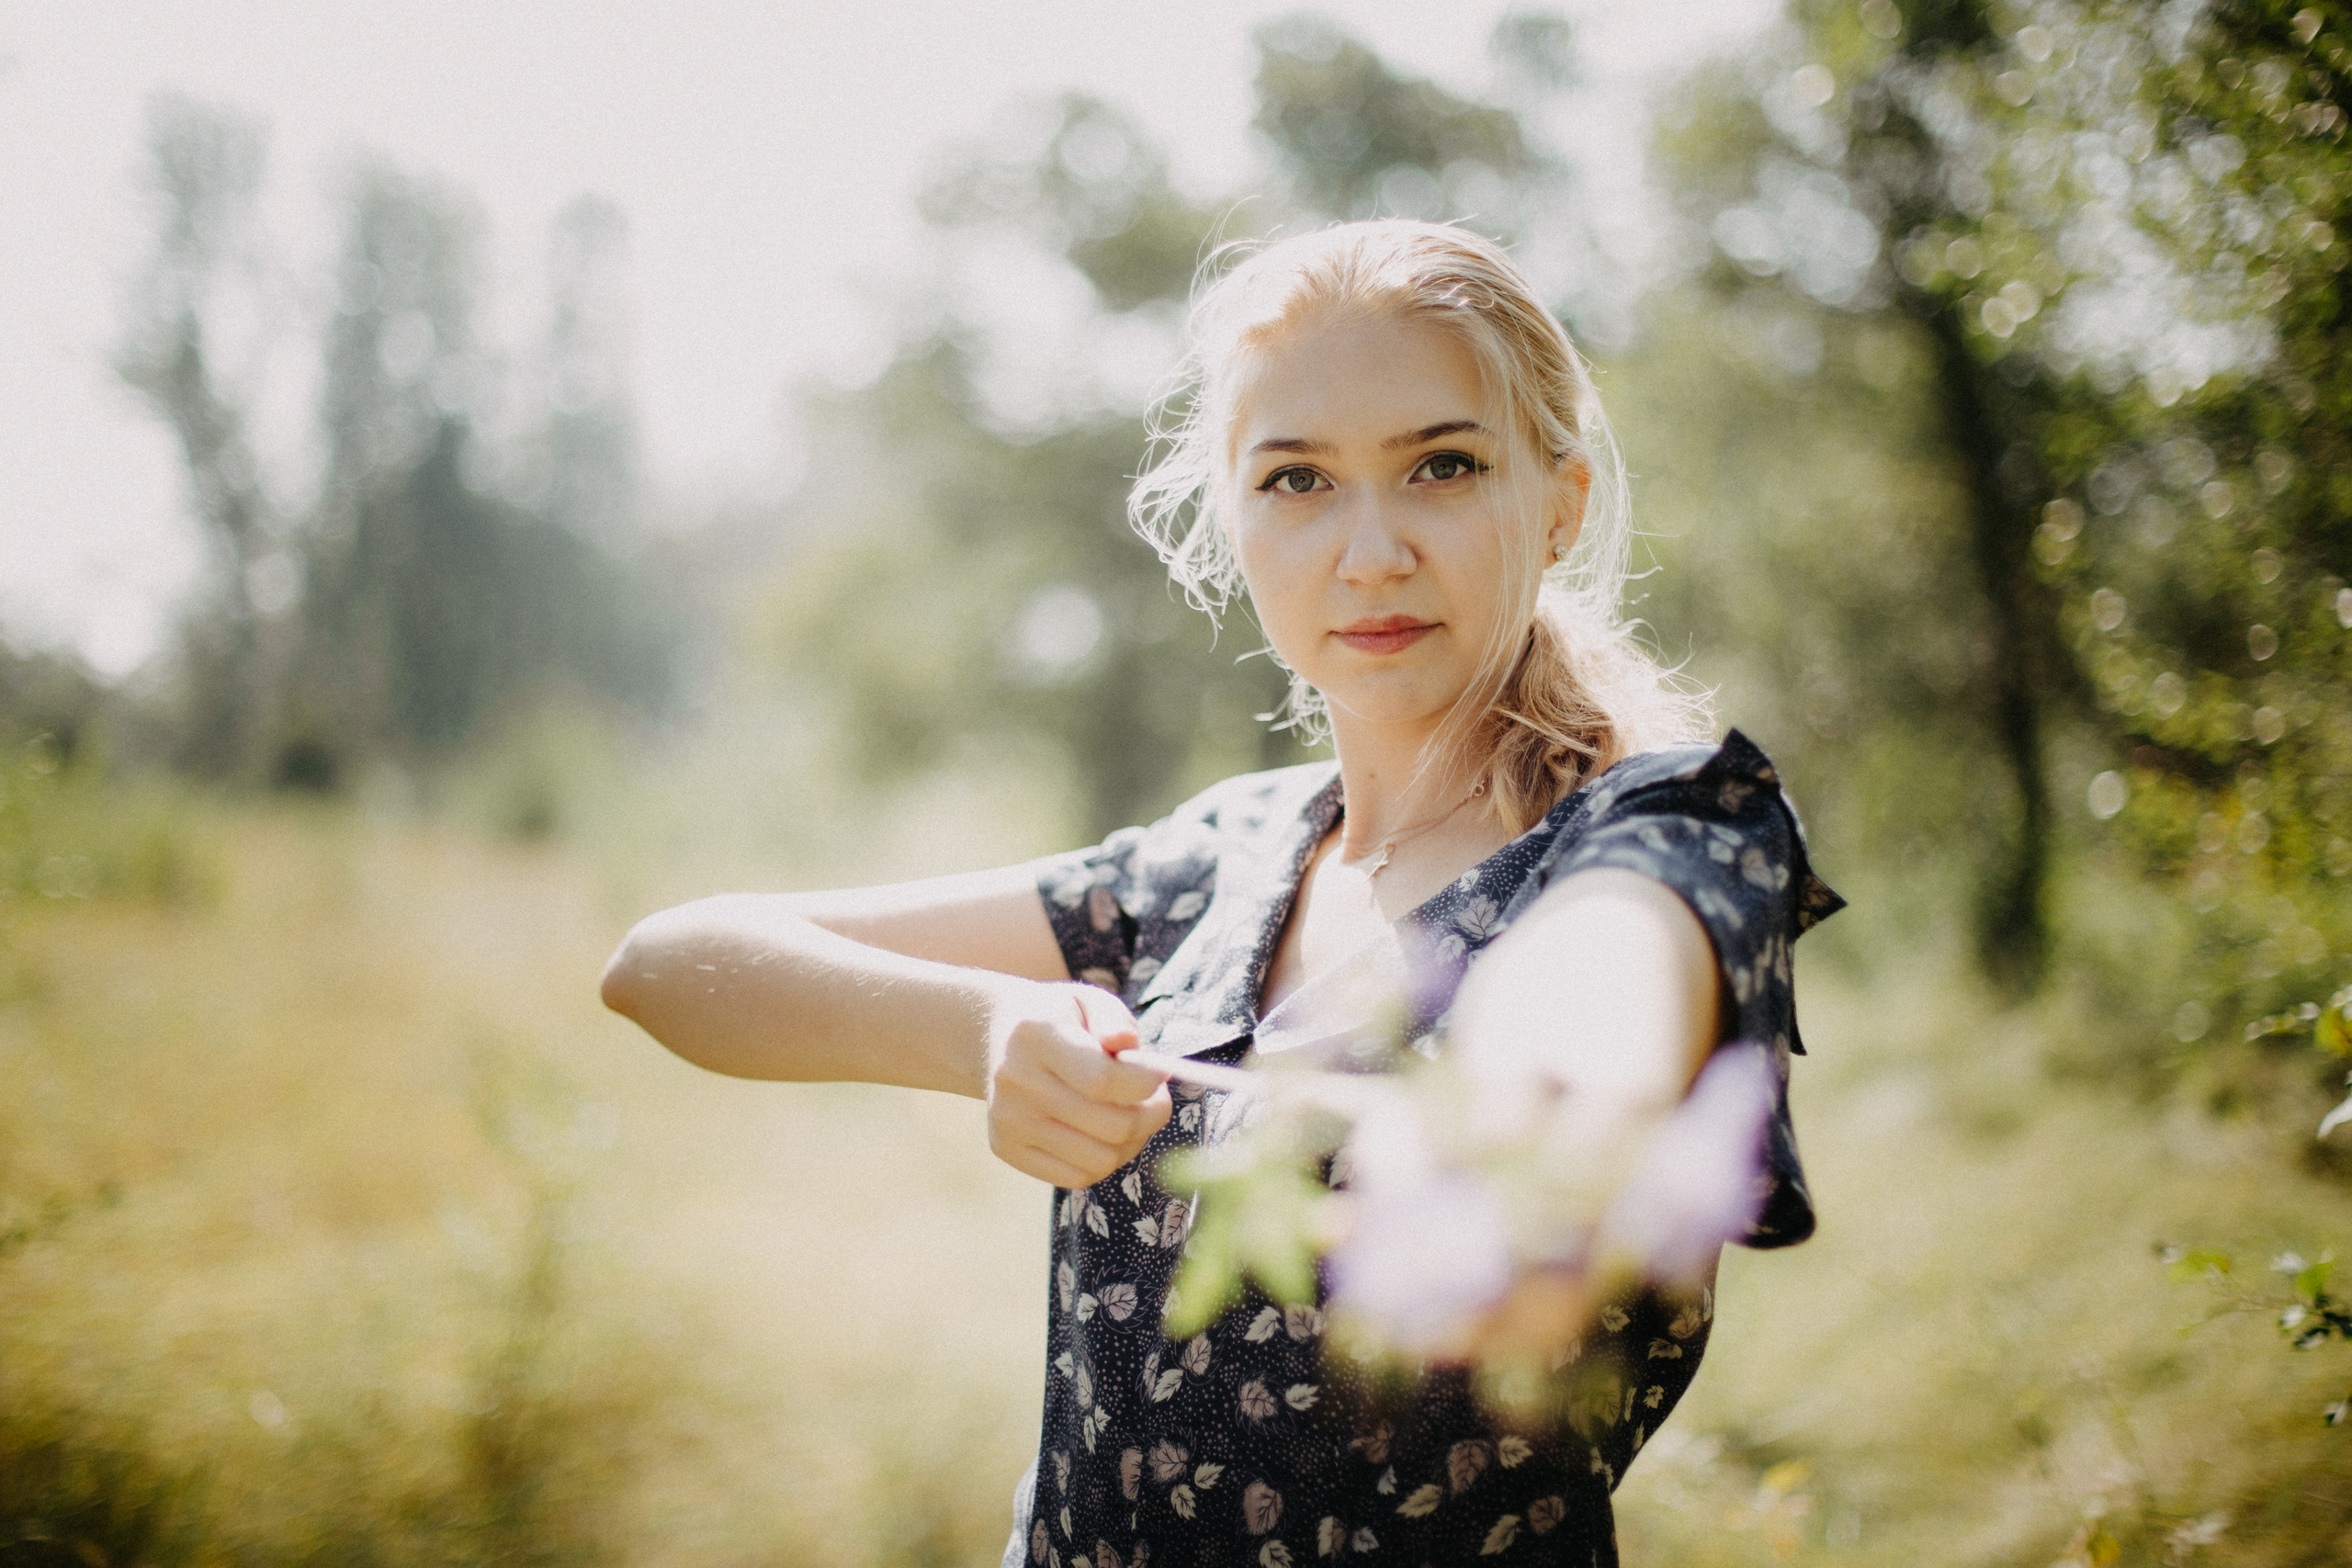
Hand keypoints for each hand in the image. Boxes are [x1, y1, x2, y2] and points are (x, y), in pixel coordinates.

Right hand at [983, 980, 1172, 1187]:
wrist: (997, 1037)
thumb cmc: (1059, 1018)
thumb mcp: (1088, 1000)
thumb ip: (1113, 1019)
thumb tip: (1125, 1042)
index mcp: (1036, 1035)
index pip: (1103, 1081)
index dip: (1146, 1084)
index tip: (1160, 1073)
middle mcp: (1015, 1081)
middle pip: (1111, 1126)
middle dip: (1150, 1114)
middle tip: (1154, 1098)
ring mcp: (1008, 1120)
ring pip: (1101, 1160)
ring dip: (1131, 1141)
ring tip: (1128, 1113)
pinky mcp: (1006, 1148)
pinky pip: (1078, 1177)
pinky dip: (1103, 1160)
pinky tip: (1102, 1132)